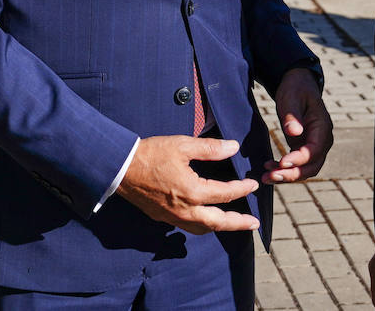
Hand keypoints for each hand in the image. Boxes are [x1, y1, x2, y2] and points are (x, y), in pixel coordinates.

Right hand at [116, 135, 259, 234]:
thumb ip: (210, 148)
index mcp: (193, 191)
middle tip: (253, 223)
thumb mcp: (182, 145)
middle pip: (218, 222)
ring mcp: (172, 217)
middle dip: (238, 223)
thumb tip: (233, 148)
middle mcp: (185, 210)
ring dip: (220, 227)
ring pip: (202, 229)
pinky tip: (204, 220)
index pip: (225, 193)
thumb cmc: (151, 154)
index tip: (253, 184)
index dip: (242, 189)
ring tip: (232, 223)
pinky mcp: (162, 217)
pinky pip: (187, 227)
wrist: (120, 168)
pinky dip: (201, 226)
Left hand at [264, 67, 332, 182]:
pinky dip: (284, 170)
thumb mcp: (291, 98)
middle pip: (312, 166)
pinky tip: (268, 168)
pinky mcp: (303, 148)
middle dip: (292, 174)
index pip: (314, 150)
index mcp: (323, 127)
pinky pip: (297, 165)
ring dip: (287, 176)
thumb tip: (294, 133)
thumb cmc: (295, 89)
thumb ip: (293, 116)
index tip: (281, 162)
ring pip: (305, 170)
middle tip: (271, 177)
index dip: (299, 159)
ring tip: (266, 177)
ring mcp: (313, 145)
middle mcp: (322, 140)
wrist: (297, 85)